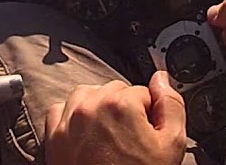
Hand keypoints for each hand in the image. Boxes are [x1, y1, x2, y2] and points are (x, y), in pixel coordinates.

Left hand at [44, 71, 186, 164]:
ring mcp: (69, 120)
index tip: (147, 132)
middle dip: (125, 110)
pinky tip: (87, 134)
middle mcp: (90, 106)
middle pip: (115, 91)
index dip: (149, 114)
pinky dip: (74, 116)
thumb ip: (171, 106)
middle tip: (131, 139)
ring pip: (88, 95)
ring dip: (99, 108)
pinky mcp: (54, 135)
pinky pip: (62, 109)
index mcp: (120, 104)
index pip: (143, 92)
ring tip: (110, 136)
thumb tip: (162, 80)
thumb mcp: (171, 145)